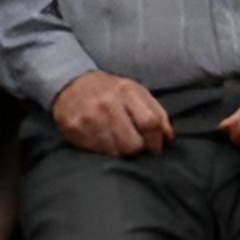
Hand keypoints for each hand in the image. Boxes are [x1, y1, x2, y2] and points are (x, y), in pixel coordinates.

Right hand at [51, 71, 175, 157]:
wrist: (71, 85)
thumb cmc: (109, 91)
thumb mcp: (135, 91)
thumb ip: (155, 112)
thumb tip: (169, 138)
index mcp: (127, 91)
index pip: (150, 122)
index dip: (157, 140)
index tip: (158, 146)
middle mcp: (108, 104)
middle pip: (134, 144)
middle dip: (141, 151)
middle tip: (140, 149)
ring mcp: (90, 119)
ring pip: (117, 153)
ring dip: (124, 155)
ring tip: (123, 146)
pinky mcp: (76, 131)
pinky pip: (99, 154)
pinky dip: (108, 154)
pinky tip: (108, 144)